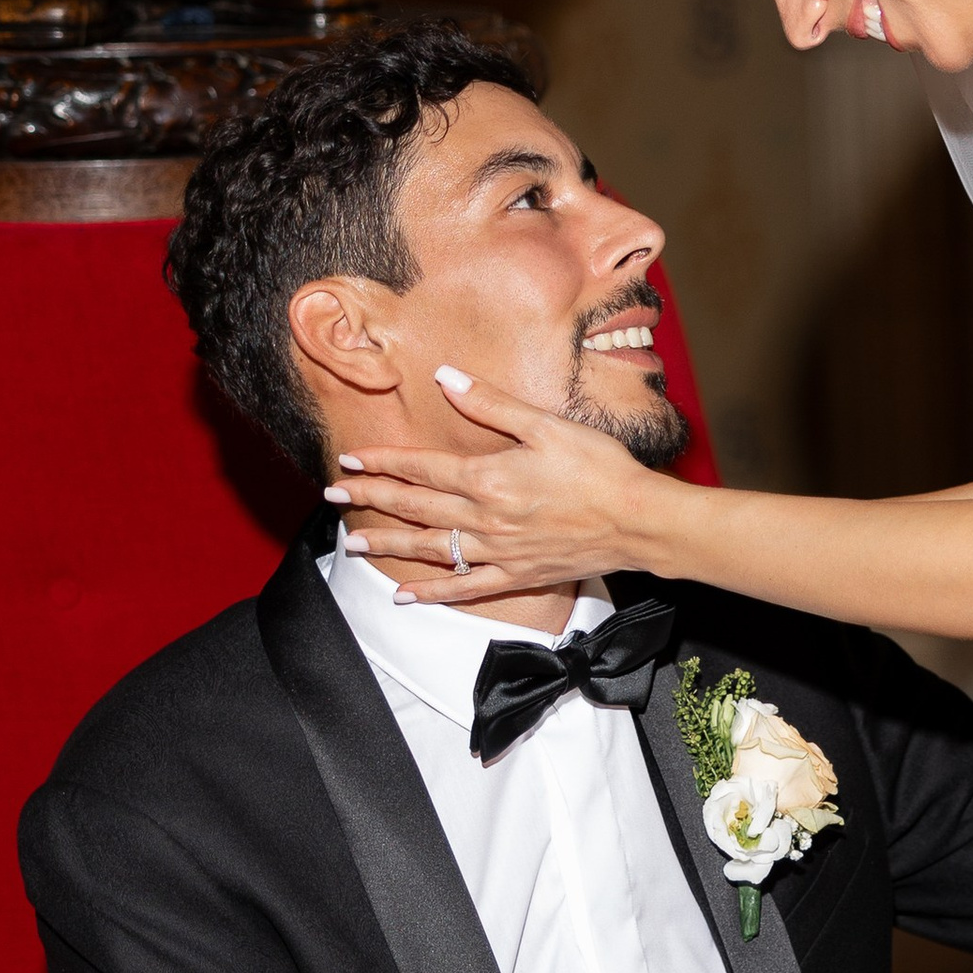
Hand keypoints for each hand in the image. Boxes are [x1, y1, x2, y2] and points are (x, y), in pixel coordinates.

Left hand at [328, 372, 671, 602]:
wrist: (639, 521)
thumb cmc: (600, 468)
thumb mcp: (547, 425)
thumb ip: (492, 404)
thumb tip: (447, 377)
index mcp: (489, 478)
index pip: (422, 468)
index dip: (384, 462)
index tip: (350, 460)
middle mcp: (485, 519)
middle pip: (416, 508)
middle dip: (370, 500)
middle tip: (332, 497)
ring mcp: (498, 551)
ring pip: (430, 549)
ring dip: (388, 544)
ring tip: (353, 542)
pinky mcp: (516, 574)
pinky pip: (465, 587)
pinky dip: (433, 592)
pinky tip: (406, 596)